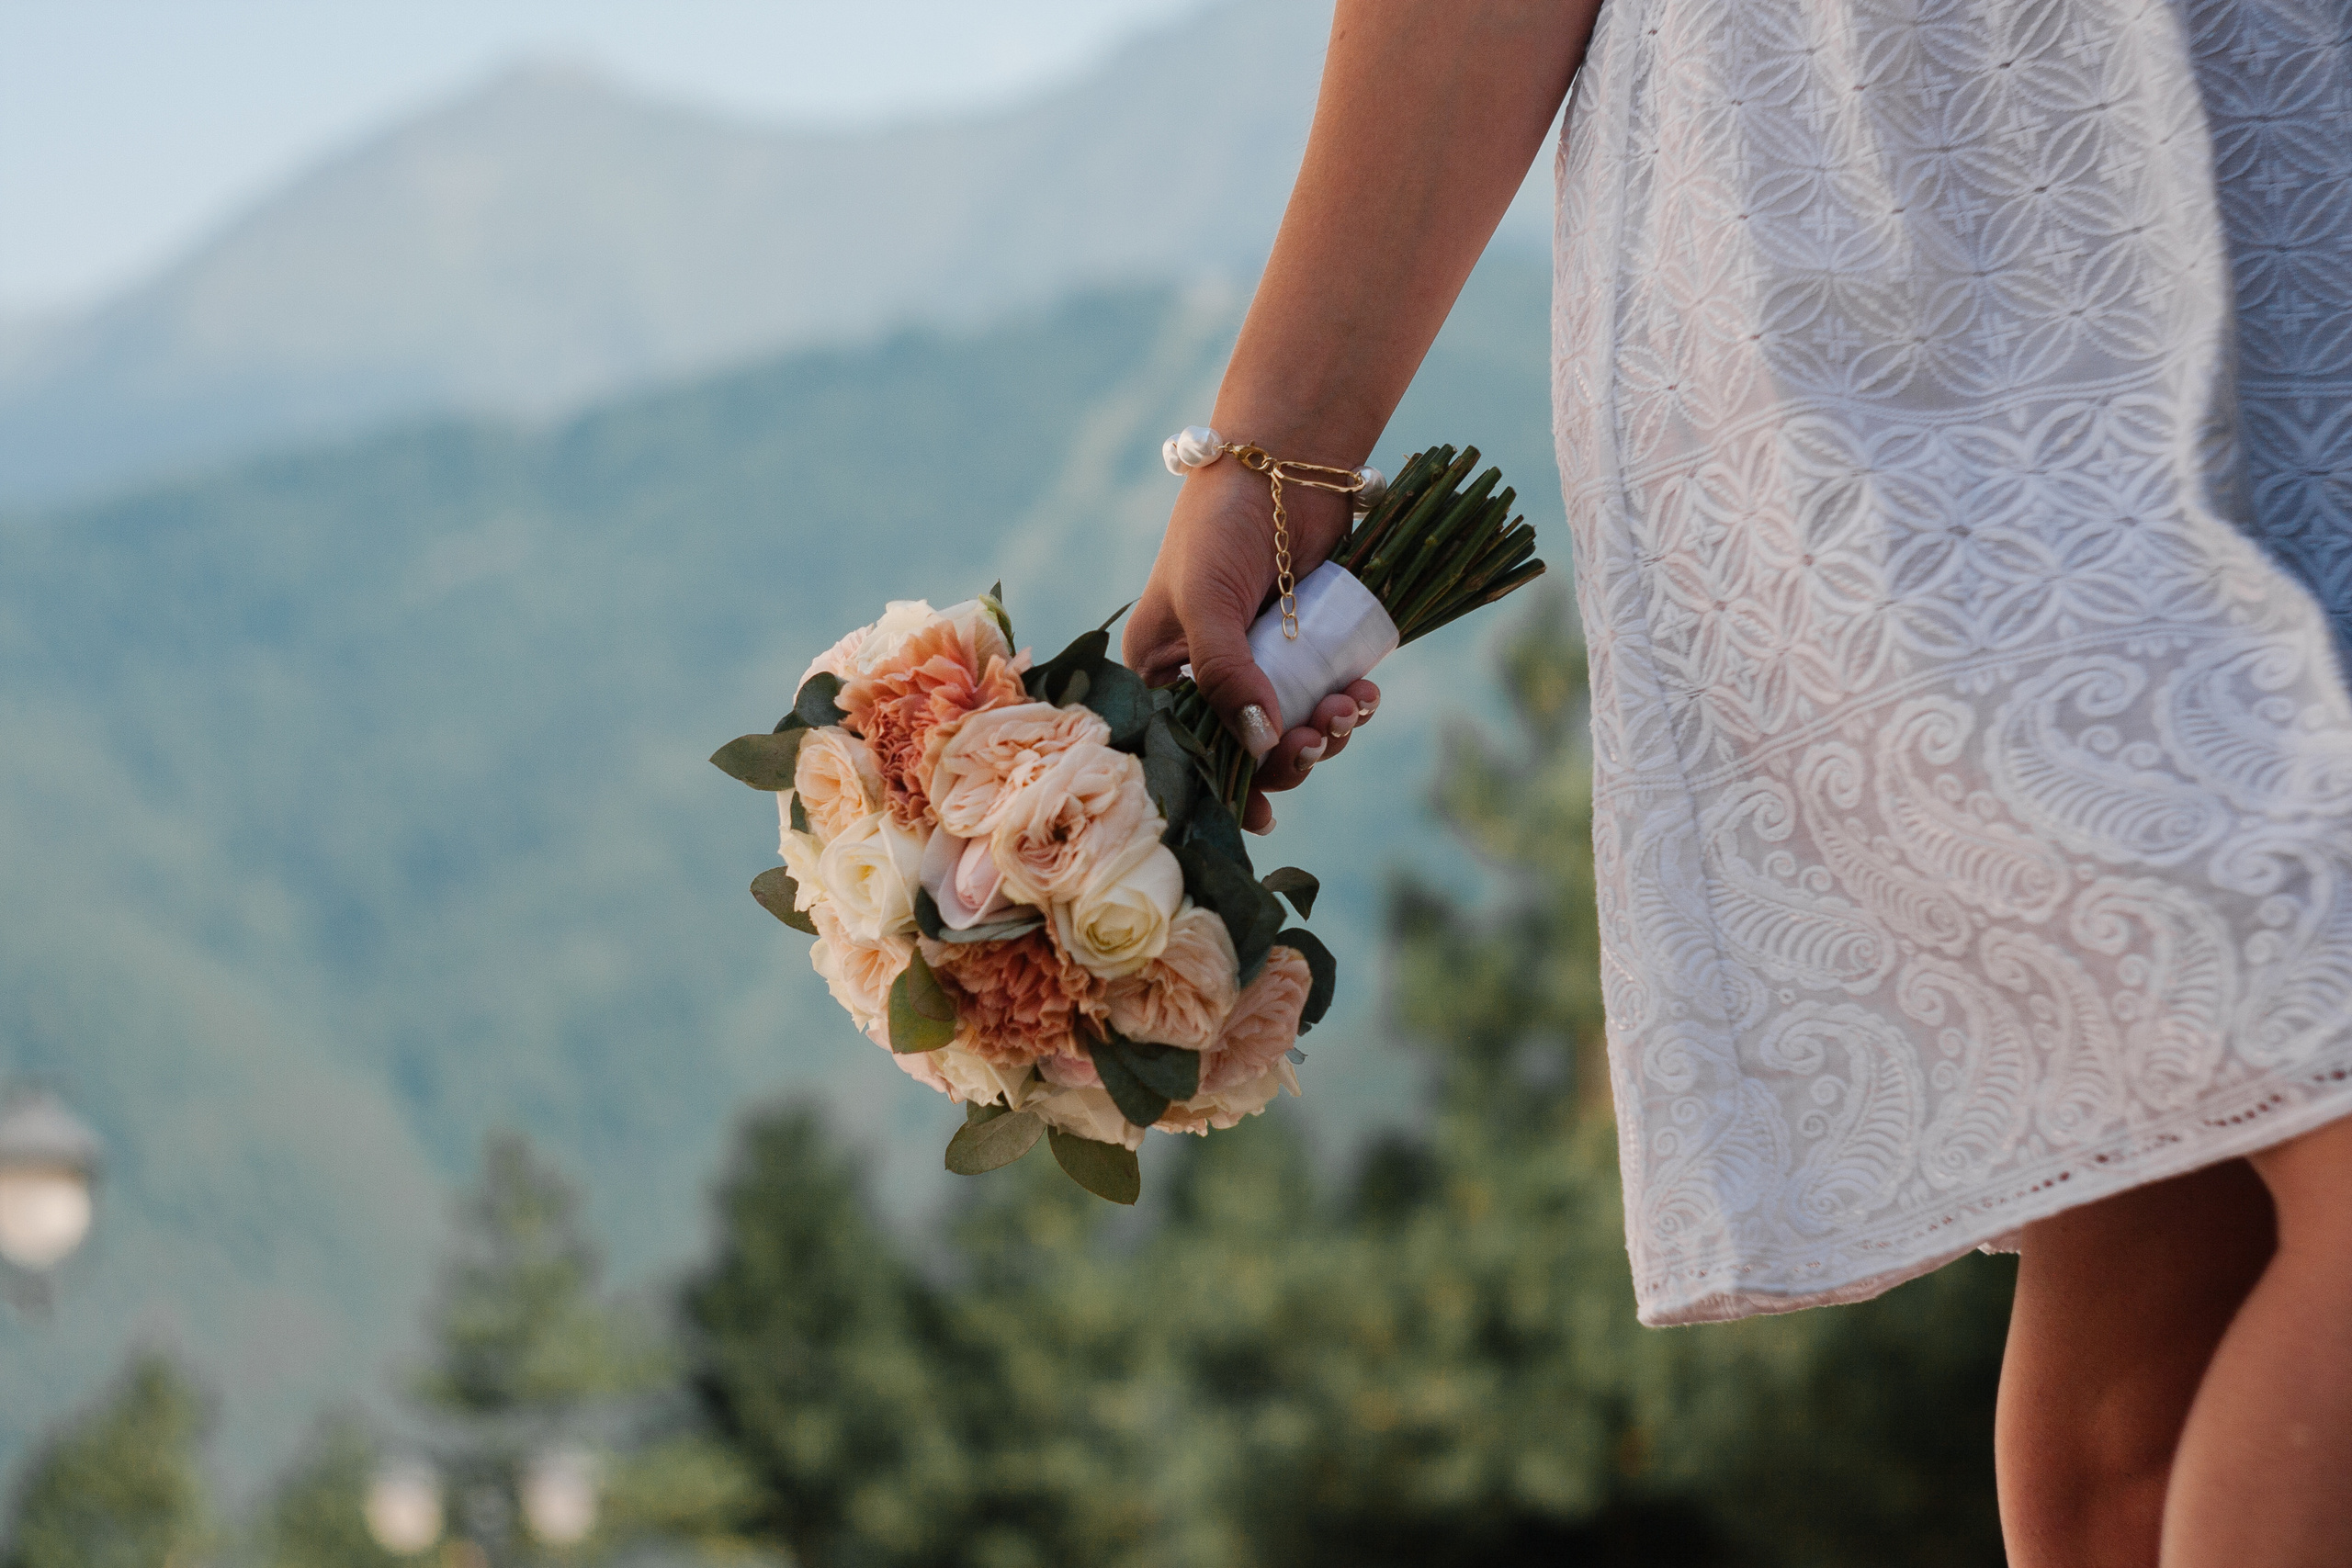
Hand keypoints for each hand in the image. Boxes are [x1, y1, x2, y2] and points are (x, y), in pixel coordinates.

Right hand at [1124, 459, 1379, 831]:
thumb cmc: (1220, 525)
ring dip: (1325, 734)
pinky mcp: (1309, 651)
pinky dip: (1347, 708)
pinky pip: (1326, 702)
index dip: (1225, 789)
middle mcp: (1208, 677)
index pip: (1186, 749)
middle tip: (1320, 737)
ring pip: (1292, 732)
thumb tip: (1259, 744)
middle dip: (1288, 756)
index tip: (1265, 814)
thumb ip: (1225, 674)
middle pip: (1246, 751)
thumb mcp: (1206, 600)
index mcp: (1161, 672)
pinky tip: (1363, 694)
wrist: (1284, 463)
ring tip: (1349, 708)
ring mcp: (1262, 666)